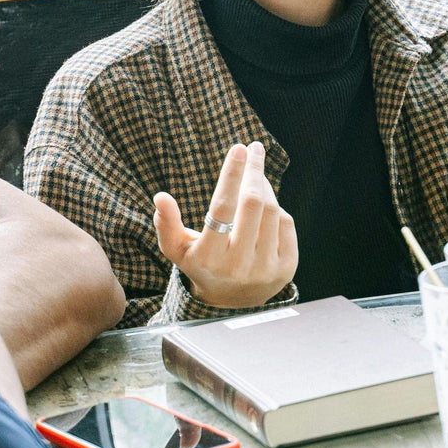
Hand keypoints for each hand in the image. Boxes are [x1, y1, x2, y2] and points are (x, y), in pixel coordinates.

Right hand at [153, 141, 297, 310]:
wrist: (234, 300)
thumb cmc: (202, 263)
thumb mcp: (178, 249)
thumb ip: (166, 224)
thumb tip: (161, 197)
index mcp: (208, 259)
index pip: (222, 208)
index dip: (231, 175)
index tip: (238, 149)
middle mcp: (238, 266)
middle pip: (252, 204)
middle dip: (254, 170)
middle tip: (254, 148)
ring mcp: (265, 269)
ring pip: (271, 211)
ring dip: (264, 185)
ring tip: (256, 173)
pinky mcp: (286, 268)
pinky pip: (285, 224)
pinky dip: (276, 208)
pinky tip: (265, 203)